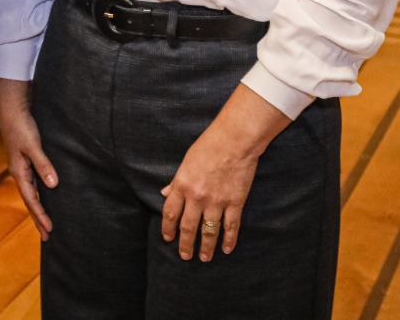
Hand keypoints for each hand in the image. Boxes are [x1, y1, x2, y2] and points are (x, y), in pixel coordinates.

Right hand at [0, 77, 56, 240]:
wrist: (12, 109)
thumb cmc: (21, 126)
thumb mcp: (33, 145)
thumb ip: (43, 164)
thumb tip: (53, 185)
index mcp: (19, 172)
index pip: (31, 200)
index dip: (40, 216)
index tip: (50, 231)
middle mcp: (20, 172)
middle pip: (30, 201)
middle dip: (39, 218)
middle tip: (48, 237)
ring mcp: (23, 167)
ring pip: (33, 193)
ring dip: (40, 208)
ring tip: (48, 222)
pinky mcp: (28, 160)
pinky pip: (35, 182)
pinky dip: (41, 193)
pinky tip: (48, 195)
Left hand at [160, 85, 291, 260]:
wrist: (234, 141)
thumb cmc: (208, 147)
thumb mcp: (186, 162)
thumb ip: (176, 181)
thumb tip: (164, 194)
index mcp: (182, 185)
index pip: (170, 213)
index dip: (168, 228)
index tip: (168, 239)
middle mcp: (197, 197)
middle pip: (188, 227)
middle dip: (185, 244)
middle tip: (185, 256)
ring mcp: (216, 201)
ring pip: (209, 231)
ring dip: (206, 247)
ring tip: (204, 258)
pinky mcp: (234, 203)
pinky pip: (231, 226)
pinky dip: (229, 240)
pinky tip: (227, 249)